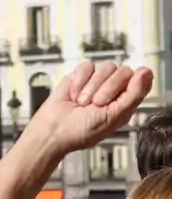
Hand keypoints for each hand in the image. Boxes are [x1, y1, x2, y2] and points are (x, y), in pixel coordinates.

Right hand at [24, 61, 151, 158]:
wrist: (52, 130)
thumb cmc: (81, 131)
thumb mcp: (114, 117)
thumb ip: (134, 94)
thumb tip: (146, 72)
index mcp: (126, 101)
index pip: (141, 79)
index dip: (132, 83)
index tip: (121, 92)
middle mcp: (113, 89)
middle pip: (123, 71)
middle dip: (108, 88)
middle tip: (95, 104)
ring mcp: (96, 82)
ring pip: (106, 67)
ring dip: (92, 87)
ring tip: (82, 102)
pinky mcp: (79, 76)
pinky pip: (87, 67)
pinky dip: (79, 82)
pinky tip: (73, 94)